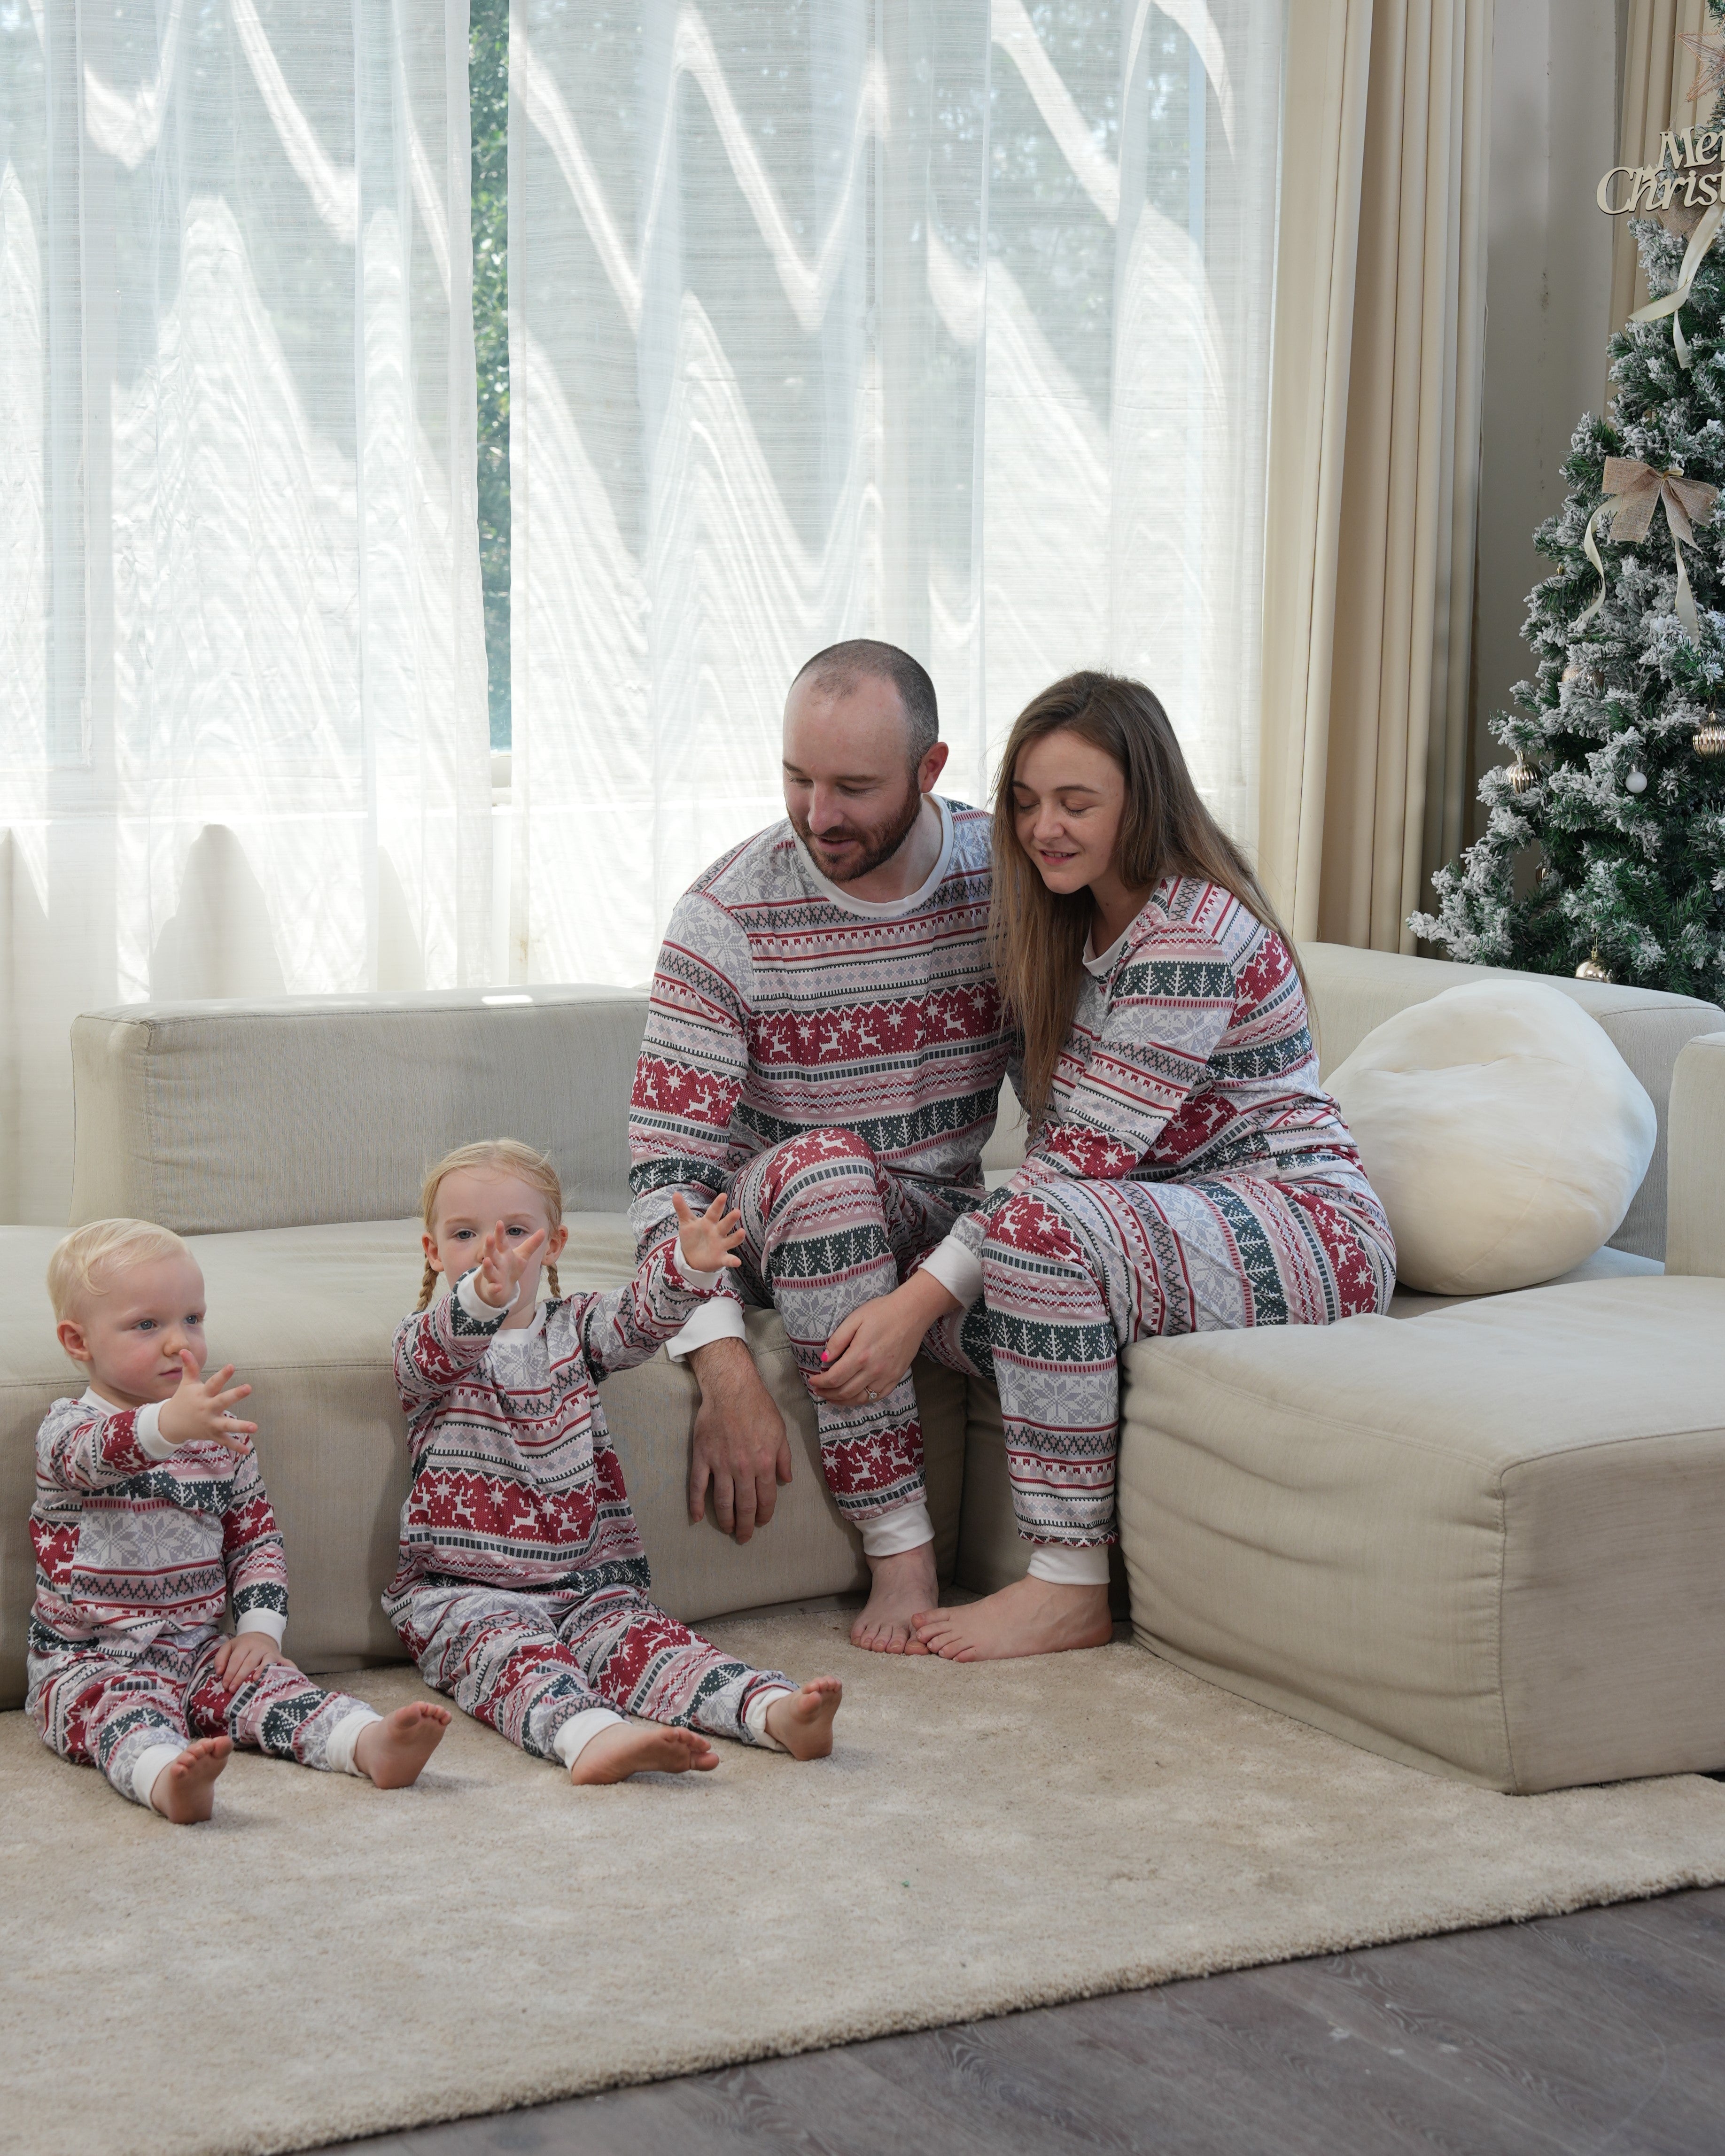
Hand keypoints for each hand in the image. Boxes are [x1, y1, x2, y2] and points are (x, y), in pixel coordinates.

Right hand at [158, 1354, 256, 1452]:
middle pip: (222, 1401)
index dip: (222, 1375)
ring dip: (240, 1426)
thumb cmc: (183, 1399)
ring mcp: (210, 1423)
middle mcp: (207, 1408)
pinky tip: (245, 1449)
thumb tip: (184, 1349)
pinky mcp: (212, 1434)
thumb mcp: (187, 1384)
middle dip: (235, 1395)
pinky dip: (234, 1446)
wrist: (171, 1424)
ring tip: (255, 1427)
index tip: (232, 1366)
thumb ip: (189, 1368)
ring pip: (226, 1425)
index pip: (213, 1383)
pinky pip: (224, 1441)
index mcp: (202, 1394)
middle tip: (249, 1387)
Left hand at [211, 1632, 294, 1691]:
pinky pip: (284, 1662)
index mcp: (244, 1644)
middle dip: (240, 1677)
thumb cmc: (243, 1646)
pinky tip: (284, 1676)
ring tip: (254, 1681)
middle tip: (233, 1690)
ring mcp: (270, 1652)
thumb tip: (219, 1672)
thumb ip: (220, 1658)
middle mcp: (258, 1647)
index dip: (230, 1673)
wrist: (262, 1636)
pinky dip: (286, 1668)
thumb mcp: (229, 1647)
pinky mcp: (279, 1657)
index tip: (225, 1685)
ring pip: (265, 1662)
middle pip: (249, 1662)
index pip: (236, 1659)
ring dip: (260, 1672)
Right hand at [471, 1219, 545, 1310]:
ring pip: (488, 1270)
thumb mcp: (523, 1256)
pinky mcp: (493, 1289)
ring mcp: (493, 1276)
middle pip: (491, 1253)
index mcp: (503, 1253)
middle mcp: (496, 1263)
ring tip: (486, 1260)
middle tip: (489, 1237)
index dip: (500, 1233)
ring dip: (487, 1266)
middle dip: (489, 1246)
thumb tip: (543, 1230)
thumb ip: (532, 1244)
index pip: (501, 1242)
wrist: (502, 1289)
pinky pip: (492, 1289)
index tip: (499, 1222)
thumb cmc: (511, 1268)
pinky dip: (494, 1288)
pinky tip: (497, 1287)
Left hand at [672, 1191, 746, 1275]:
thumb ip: (682, 1209)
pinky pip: (728, 1260)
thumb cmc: (692, 1236)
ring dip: (737, 1237)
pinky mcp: (721, 1258)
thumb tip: (675, 1193)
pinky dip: (733, 1261)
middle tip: (736, 1212)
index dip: (718, 1204)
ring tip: (742, 1232)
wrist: (691, 1257)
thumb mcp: (686, 1222)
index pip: (714, 1212)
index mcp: (709, 1222)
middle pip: (725, 1224)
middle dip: (731, 1219)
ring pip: (731, 1240)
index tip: (723, 1195)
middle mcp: (717, 1232)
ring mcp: (721, 1245)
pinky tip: (737, 1262)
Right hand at [687, 1335, 792, 1541]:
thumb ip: (784, 1458)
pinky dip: (696, 1504)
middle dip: (746, 1525)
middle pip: (744, 1505)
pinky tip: (697, 1517)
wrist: (732, 1389)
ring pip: (722, 1501)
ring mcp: (720, 1464)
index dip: (764, 1514)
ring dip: (726, 1519)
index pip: (766, 1498)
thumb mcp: (780, 1432)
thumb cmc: (759, 1408)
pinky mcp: (702, 1457)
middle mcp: (743, 1468)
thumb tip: (786, 1480)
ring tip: (728, 1529)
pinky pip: (698, 1486)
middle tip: (744, 1537)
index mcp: (764, 1463)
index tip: (762, 1522)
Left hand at [809, 1273, 959, 1407]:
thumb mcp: (855, 1319)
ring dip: (842, 1401)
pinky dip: (861, 1400)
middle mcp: (873, 1370)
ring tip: (831, 1396)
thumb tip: (824, 1359)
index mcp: (860, 1355)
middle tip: (818, 1389)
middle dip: (827, 1393)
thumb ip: (837, 1340)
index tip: (812, 1380)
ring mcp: (886, 1376)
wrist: (912, 1312)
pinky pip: (876, 1397)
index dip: (820, 1382)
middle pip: (844, 1392)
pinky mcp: (896, 1378)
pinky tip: (853, 1396)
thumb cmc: (882, 1312)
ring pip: (859, 1399)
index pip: (834, 1378)